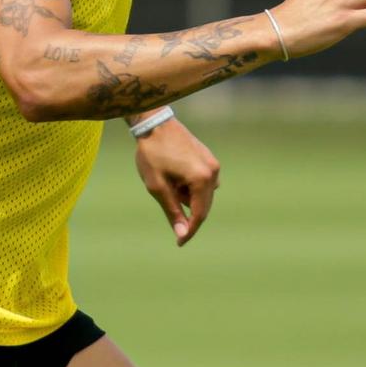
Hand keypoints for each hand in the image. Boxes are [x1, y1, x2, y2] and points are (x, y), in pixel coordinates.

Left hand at [134, 118, 219, 247]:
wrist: (154, 123)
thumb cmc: (152, 154)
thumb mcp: (157, 187)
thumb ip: (172, 211)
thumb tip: (181, 233)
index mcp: (201, 179)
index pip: (199, 214)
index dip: (190, 231)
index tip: (179, 243)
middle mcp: (212, 172)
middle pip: (203, 205)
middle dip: (186, 210)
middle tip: (165, 199)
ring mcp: (213, 164)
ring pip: (202, 194)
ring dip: (186, 196)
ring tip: (167, 181)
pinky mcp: (209, 158)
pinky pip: (202, 182)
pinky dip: (190, 186)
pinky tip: (174, 175)